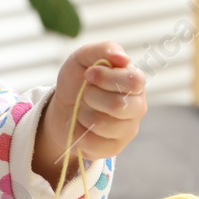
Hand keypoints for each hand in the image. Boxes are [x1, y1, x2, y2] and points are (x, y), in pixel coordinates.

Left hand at [34, 41, 146, 179]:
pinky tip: (82, 126)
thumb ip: (104, 50)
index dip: (107, 78)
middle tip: (85, 94)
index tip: (88, 74)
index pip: (134, 81)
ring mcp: (128, 129)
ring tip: (83, 110)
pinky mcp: (115, 148)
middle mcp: (137, 106)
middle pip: (119, 105)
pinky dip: (80, 133)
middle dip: (92, 96)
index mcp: (135, 82)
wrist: (61, 108)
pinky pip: (95, 144)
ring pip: (104, 125)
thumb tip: (123, 58)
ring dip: (84, 114)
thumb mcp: (83, 58)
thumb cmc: (77, 81)